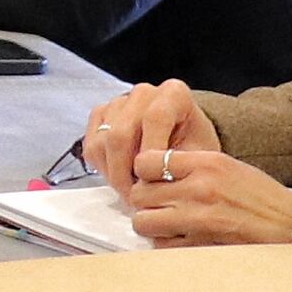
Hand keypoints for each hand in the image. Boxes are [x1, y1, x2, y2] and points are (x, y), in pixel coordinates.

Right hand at [78, 81, 221, 198]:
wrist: (186, 142)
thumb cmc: (194, 149)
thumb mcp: (199, 156)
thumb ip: (178, 165)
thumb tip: (154, 183)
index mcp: (173, 94)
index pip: (154, 118)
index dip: (150, 153)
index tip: (154, 181)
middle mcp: (143, 93)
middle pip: (120, 133)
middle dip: (126, 172)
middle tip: (137, 197)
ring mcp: (118, 103)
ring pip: (102, 142)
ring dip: (113, 174)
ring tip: (131, 191)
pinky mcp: (101, 115)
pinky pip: (91, 145)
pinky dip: (103, 167)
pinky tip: (122, 177)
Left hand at [119, 144, 291, 247]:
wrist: (291, 225)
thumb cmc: (263, 198)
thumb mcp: (228, 166)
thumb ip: (191, 166)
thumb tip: (156, 171)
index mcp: (206, 163)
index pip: (146, 161)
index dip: (142, 171)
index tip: (148, 178)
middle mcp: (198, 188)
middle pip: (139, 194)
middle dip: (144, 201)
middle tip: (156, 204)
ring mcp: (198, 219)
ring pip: (144, 222)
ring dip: (151, 224)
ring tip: (167, 222)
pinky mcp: (200, 245)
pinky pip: (162, 245)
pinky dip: (166, 243)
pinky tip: (180, 238)